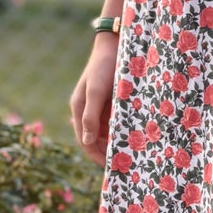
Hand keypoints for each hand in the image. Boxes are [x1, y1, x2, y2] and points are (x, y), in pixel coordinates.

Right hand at [70, 34, 120, 164]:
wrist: (116, 44)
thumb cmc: (104, 67)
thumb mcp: (96, 91)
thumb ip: (91, 116)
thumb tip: (87, 141)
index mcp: (79, 108)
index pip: (84, 140)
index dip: (95, 155)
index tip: (110, 168)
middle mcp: (87, 109)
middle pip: (94, 139)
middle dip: (105, 153)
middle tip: (123, 166)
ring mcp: (99, 105)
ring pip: (105, 132)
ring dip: (114, 144)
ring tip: (130, 156)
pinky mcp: (111, 101)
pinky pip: (114, 121)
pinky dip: (121, 132)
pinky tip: (134, 139)